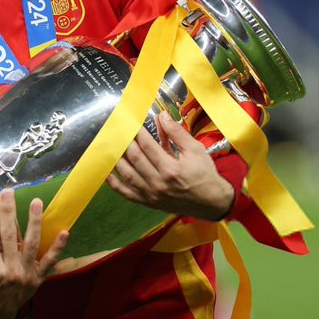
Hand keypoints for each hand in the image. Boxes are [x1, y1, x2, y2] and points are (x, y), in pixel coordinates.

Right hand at [0, 190, 68, 318]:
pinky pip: (50, 262)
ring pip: (31, 244)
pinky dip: (58, 248)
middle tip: (8, 192)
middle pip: (9, 235)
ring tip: (36, 202)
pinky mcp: (38, 277)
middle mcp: (10, 270)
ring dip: (35, 222)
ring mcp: (26, 274)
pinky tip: (64, 232)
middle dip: (8, 212)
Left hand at [106, 112, 233, 220]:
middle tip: (118, 130)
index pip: (147, 146)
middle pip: (135, 158)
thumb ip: (176, 133)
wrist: (211, 202)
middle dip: (125, 141)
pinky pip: (127, 193)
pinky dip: (115, 184)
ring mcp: (152, 195)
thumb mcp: (195, 149)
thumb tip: (161, 115)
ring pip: (127, 174)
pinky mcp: (149, 203)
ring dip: (117, 159)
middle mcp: (158, 183)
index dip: (137, 132)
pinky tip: (107, 173)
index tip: (130, 121)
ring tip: (110, 145)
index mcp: (171, 169)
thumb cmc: (204, 174)